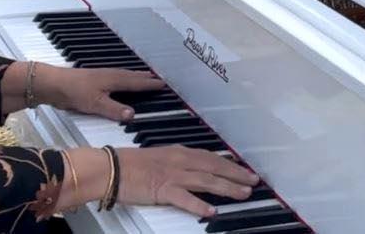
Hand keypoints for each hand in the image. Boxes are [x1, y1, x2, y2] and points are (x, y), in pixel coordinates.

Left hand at [44, 65, 165, 121]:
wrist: (54, 83)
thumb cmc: (75, 92)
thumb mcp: (96, 104)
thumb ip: (114, 109)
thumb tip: (134, 114)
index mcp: (114, 80)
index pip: (136, 83)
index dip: (149, 85)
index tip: (162, 84)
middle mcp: (111, 75)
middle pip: (132, 76)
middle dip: (145, 78)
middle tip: (158, 78)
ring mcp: (102, 75)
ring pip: (124, 75)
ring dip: (136, 76)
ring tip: (144, 76)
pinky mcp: (95, 79)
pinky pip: (117, 76)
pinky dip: (125, 77)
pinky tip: (121, 80)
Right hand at [117, 145, 260, 217]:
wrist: (111, 168)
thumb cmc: (131, 164)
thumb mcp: (160, 157)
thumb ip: (179, 161)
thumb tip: (195, 166)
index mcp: (179, 152)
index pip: (211, 157)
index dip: (230, 164)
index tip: (244, 170)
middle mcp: (180, 161)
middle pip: (214, 167)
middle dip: (236, 175)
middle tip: (253, 181)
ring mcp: (172, 176)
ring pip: (206, 181)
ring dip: (227, 187)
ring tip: (243, 193)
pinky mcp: (163, 190)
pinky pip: (185, 199)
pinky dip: (199, 204)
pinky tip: (212, 211)